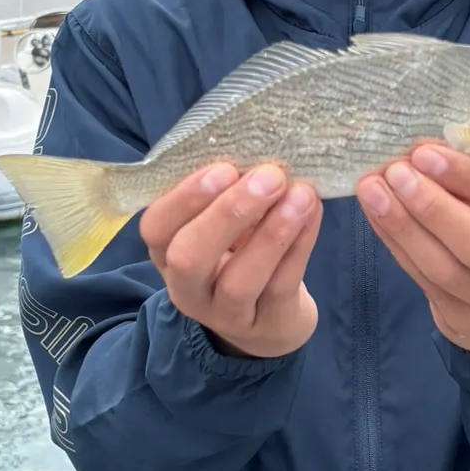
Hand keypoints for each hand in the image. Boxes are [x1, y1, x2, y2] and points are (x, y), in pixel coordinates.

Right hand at [140, 163, 321, 359]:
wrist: (271, 318)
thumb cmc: (240, 252)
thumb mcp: (222, 224)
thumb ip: (227, 190)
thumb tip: (258, 144)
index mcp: (167, 252)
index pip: (156, 227)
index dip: (185, 198)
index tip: (224, 167)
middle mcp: (187, 288)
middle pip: (189, 257)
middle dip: (228, 213)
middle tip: (269, 176)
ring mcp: (225, 315)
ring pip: (239, 280)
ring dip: (272, 233)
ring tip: (301, 195)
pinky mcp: (268, 326)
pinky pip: (281, 286)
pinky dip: (300, 245)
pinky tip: (313, 212)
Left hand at [356, 143, 469, 367]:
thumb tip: (426, 152)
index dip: (466, 177)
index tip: (424, 153)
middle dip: (431, 206)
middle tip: (394, 172)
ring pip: (445, 268)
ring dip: (403, 226)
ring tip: (373, 191)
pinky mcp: (467, 325)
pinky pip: (425, 281)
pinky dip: (397, 245)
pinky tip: (378, 216)